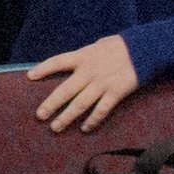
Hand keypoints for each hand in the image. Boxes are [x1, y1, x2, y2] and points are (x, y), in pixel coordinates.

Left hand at [26, 34, 142, 133]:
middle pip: (65, 90)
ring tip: (55, 127)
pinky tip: (84, 128)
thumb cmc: (121, 45)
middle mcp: (89, 71)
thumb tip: (75, 62)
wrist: (144, 49)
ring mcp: (102, 83)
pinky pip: (101, 110)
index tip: (30, 76)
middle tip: (39, 116)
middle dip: (51, 104)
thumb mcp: (98, 46)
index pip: (58, 62)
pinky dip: (92, 120)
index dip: (43, 69)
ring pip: (80, 104)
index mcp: (83, 56)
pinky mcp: (115, 93)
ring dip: (67, 117)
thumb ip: (85, 56)